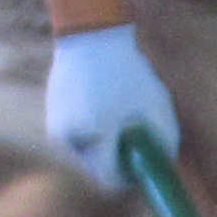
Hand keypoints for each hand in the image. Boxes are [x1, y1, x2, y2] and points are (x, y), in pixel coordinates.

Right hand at [42, 23, 180, 186]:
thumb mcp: (156, 104)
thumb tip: (164, 164)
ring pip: (86, 154)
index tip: (142, 166)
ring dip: (103, 145)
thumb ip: (164, 140)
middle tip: (133, 139)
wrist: (91, 36)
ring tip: (116, 115)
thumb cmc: (127, 70)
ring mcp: (57, 129)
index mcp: (96, 135)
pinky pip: (77, 138)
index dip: (130, 178)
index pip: (110, 179)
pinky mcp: (52, 119)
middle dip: (116, 160)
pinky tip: (101, 106)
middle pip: (97, 169)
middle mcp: (70, 137)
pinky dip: (92, 131)